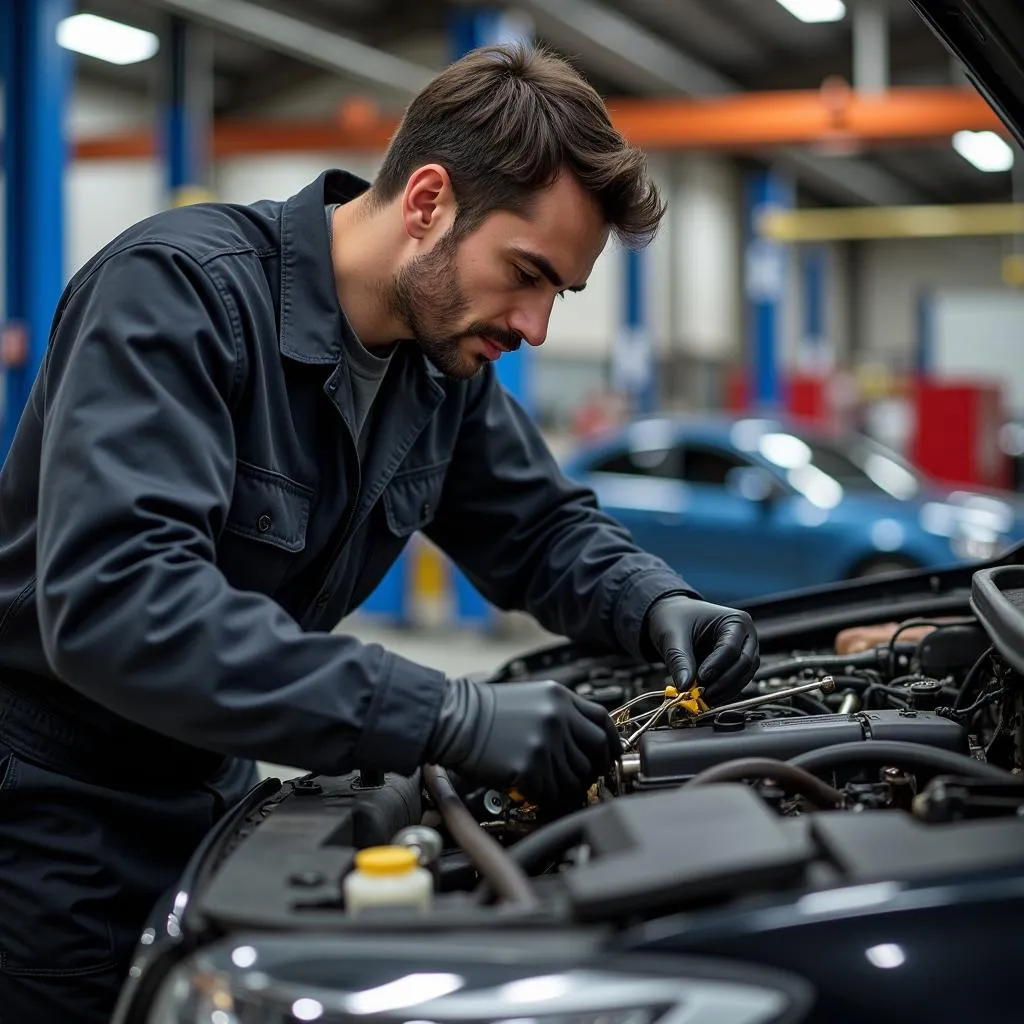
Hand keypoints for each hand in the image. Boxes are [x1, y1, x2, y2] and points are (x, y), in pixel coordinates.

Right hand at [424, 677, 621, 804]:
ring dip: (567, 786)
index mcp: (560, 697)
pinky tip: (536, 791)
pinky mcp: (530, 768)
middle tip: (581, 778)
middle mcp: (558, 718)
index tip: (608, 756)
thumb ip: (561, 714)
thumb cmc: (484, 711)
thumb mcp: (532, 697)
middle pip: (596, 752)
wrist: (453, 719)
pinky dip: (549, 798)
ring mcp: (545, 743)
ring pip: (577, 777)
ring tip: (550, 785)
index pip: (603, 721)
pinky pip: (554, 793)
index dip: (610, 743)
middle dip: (592, 769)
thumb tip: (584, 742)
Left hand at [644, 595, 758, 704]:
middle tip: (701, 695)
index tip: (700, 678)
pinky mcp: (737, 666)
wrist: (672, 617)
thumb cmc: (675, 617)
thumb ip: (680, 659)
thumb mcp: (672, 635)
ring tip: (702, 699)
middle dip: (723, 683)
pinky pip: (737, 683)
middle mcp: (746, 636)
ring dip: (724, 691)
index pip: (731, 648)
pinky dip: (723, 693)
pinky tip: (706, 698)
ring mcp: (745, 652)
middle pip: (744, 664)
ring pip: (744, 677)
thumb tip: (685, 686)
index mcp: (736, 620)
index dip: (716, 666)